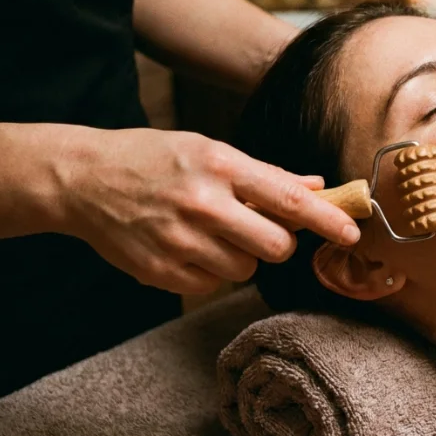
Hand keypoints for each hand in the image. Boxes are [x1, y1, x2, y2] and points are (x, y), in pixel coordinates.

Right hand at [54, 128, 359, 293]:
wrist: (84, 180)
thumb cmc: (155, 159)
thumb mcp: (209, 150)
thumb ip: (265, 175)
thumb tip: (316, 188)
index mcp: (220, 165)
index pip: (288, 200)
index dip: (326, 219)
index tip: (352, 231)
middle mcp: (202, 203)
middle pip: (276, 245)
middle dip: (279, 242)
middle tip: (259, 229)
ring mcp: (179, 240)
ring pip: (245, 268)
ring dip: (241, 256)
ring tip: (211, 232)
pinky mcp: (160, 270)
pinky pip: (212, 285)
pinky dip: (210, 271)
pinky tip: (188, 247)